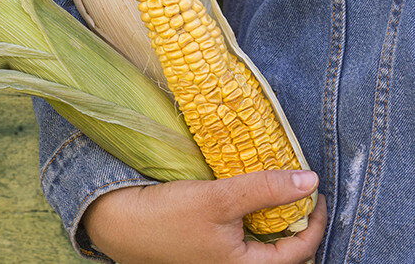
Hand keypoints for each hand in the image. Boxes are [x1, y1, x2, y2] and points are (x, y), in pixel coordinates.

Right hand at [82, 170, 326, 263]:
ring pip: (261, 240)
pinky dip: (249, 215)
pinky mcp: (206, 247)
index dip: (315, 221)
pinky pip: (240, 234)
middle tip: (298, 188)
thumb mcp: (220, 198)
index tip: (316, 191)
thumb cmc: (169, 217)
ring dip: (272, 214)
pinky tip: (243, 195)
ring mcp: (220, 259)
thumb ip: (265, 189)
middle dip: (295, 218)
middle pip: (283, 249)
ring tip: (274, 188)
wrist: (118, 223)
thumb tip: (310, 180)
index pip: (300, 251)